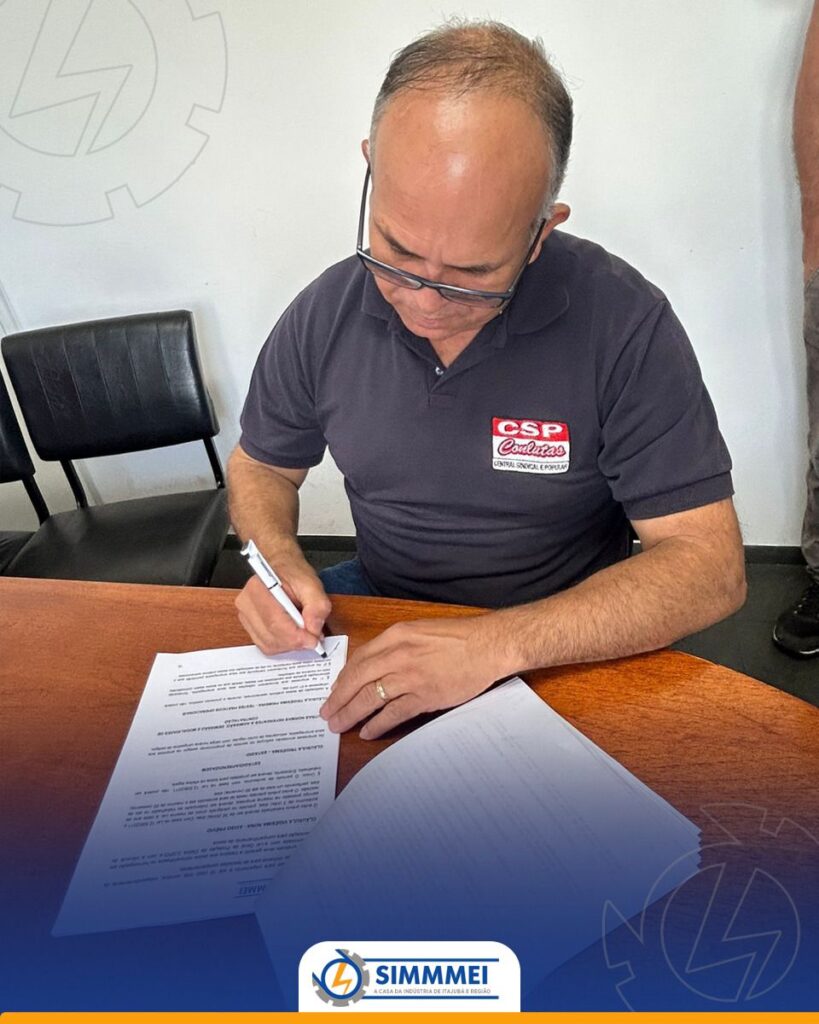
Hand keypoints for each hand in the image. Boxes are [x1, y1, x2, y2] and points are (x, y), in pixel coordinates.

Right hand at [235, 560, 330, 655]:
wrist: (283, 569)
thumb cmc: (293, 574)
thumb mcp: (312, 584)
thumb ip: (317, 606)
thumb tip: (313, 628)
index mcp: (258, 588)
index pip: (275, 621)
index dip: (296, 636)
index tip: (313, 639)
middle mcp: (246, 603)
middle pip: (271, 636)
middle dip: (296, 641)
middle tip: (314, 637)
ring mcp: (246, 617)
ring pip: (269, 645)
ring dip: (290, 645)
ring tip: (303, 632)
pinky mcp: (250, 627)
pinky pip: (267, 646)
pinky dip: (283, 646)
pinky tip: (293, 634)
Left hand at [319, 615, 503, 738]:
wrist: (489, 644)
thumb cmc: (460, 637)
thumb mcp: (421, 631)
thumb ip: (397, 646)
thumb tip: (376, 666)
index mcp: (396, 635)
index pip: (359, 659)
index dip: (343, 678)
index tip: (335, 690)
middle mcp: (398, 655)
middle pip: (357, 679)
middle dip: (338, 699)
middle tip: (326, 713)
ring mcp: (410, 677)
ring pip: (370, 698)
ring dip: (350, 714)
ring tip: (338, 725)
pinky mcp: (424, 696)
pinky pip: (393, 713)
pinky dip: (377, 724)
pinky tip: (367, 731)